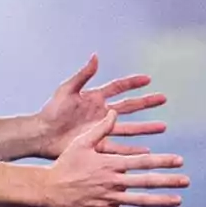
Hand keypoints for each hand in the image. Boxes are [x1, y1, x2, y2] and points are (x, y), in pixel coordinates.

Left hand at [36, 54, 166, 159]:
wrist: (42, 134)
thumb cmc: (51, 111)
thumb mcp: (67, 90)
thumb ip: (83, 75)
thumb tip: (96, 56)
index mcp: (95, 98)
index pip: (118, 87)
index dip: (133, 82)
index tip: (148, 79)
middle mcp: (102, 113)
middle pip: (129, 107)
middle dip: (146, 103)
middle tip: (163, 98)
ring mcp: (102, 129)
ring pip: (129, 128)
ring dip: (145, 127)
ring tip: (162, 127)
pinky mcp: (98, 144)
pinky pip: (119, 147)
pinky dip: (133, 149)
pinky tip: (146, 150)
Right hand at [46, 110, 188, 206]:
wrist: (48, 188)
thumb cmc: (65, 163)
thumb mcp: (82, 142)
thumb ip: (101, 129)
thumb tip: (114, 112)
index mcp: (111, 163)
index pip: (142, 161)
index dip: (162, 161)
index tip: (179, 160)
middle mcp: (113, 181)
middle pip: (145, 181)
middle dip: (168, 180)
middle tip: (186, 180)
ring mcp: (109, 198)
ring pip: (139, 201)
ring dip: (161, 201)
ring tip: (178, 200)